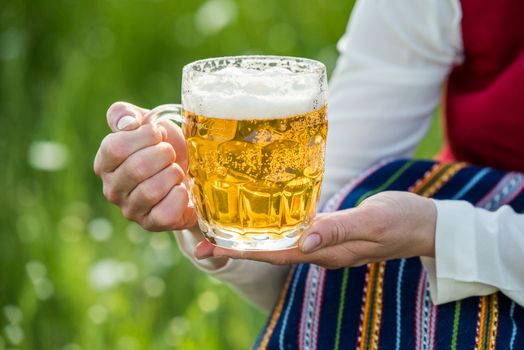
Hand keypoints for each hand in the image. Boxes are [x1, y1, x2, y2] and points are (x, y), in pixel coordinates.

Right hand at [94, 101, 195, 230]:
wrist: (192, 174)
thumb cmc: (165, 148)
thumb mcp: (147, 123)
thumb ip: (126, 114)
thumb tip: (127, 124)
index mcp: (105, 163)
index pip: (114, 148)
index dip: (143, 137)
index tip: (158, 134)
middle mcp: (112, 189)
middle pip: (136, 168)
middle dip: (163, 155)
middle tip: (171, 154)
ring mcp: (131, 209)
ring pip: (152, 190)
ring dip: (173, 174)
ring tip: (176, 171)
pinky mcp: (151, 224)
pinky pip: (166, 212)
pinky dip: (179, 196)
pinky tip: (180, 189)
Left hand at [198, 191, 436, 268]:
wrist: (426, 225)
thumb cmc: (403, 221)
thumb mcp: (374, 222)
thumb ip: (340, 230)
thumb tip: (305, 243)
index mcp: (327, 252)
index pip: (275, 254)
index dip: (241, 251)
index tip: (209, 248)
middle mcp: (320, 251)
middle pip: (270, 252)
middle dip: (236, 247)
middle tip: (202, 240)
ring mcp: (325, 244)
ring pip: (280, 244)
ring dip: (250, 238)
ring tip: (221, 228)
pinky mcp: (330, 233)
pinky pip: (295, 233)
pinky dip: (272, 228)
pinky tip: (262, 218)